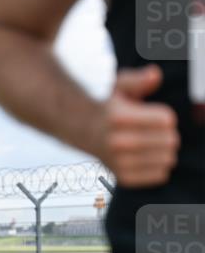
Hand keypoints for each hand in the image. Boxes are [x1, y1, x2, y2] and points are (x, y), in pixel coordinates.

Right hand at [93, 65, 179, 188]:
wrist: (82, 131)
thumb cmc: (108, 106)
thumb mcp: (120, 87)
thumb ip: (138, 80)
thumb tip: (155, 75)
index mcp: (119, 118)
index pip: (167, 121)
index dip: (165, 116)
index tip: (153, 115)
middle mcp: (117, 142)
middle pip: (170, 140)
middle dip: (168, 134)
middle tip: (154, 131)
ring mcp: (118, 162)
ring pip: (168, 159)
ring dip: (165, 150)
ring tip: (151, 144)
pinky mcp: (123, 177)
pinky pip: (161, 175)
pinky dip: (159, 166)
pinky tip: (147, 158)